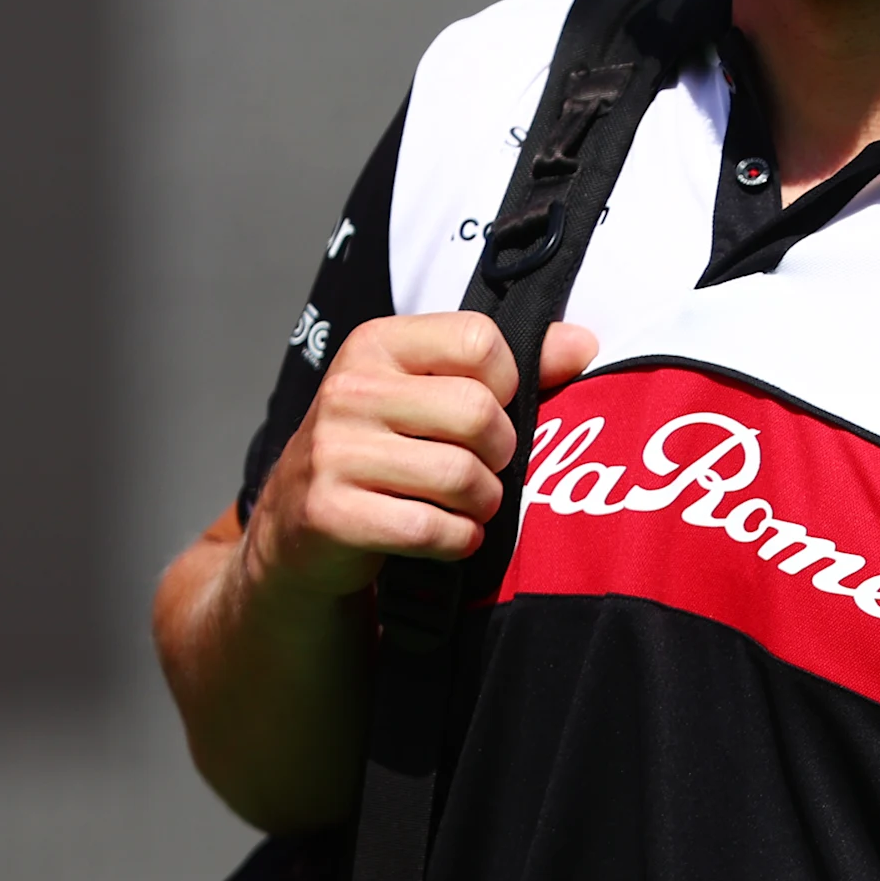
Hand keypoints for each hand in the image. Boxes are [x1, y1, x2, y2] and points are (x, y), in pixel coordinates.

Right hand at [241, 314, 598, 597]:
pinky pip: (433, 528)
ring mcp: (333, 452)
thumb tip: (583, 344)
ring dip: (483, 502)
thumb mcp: (431, 394)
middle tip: (485, 468)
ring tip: (467, 504)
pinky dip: (458, 540)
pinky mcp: (330, 513)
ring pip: (462, 475)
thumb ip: (512, 366)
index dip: (507, 382)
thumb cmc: (384, 453)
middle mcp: (348, 390)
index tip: (491, 408)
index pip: (480, 340)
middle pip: (479, 412)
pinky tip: (446, 534)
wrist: (297, 529)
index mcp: (376, 345)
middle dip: (502, 453)